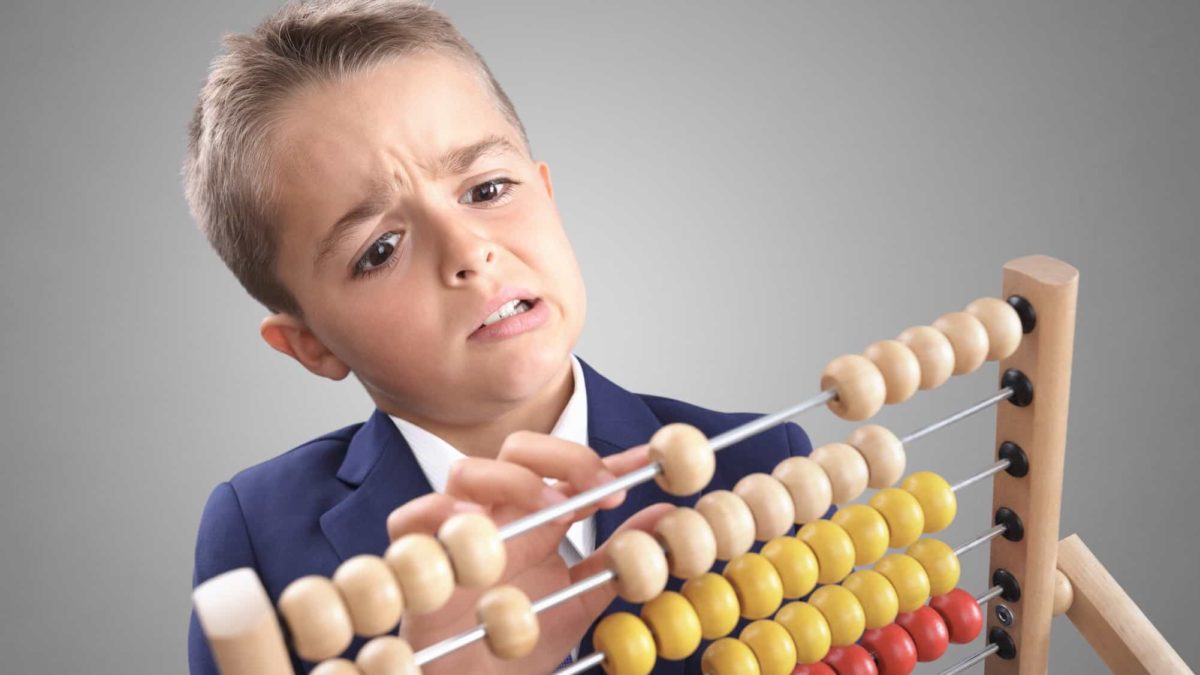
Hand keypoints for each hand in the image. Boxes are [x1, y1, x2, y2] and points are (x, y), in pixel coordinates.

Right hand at [384, 432, 669, 674]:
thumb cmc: (516, 643)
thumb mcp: (580, 599)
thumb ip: (619, 559)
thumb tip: (669, 519)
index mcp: (538, 520)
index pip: (572, 471)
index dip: (609, 460)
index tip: (646, 464)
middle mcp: (498, 516)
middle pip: (518, 450)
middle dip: (561, 456)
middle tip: (598, 488)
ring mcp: (457, 532)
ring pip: (466, 471)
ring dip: (510, 479)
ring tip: (548, 505)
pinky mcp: (418, 558)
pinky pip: (408, 517)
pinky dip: (435, 512)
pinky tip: (471, 524)